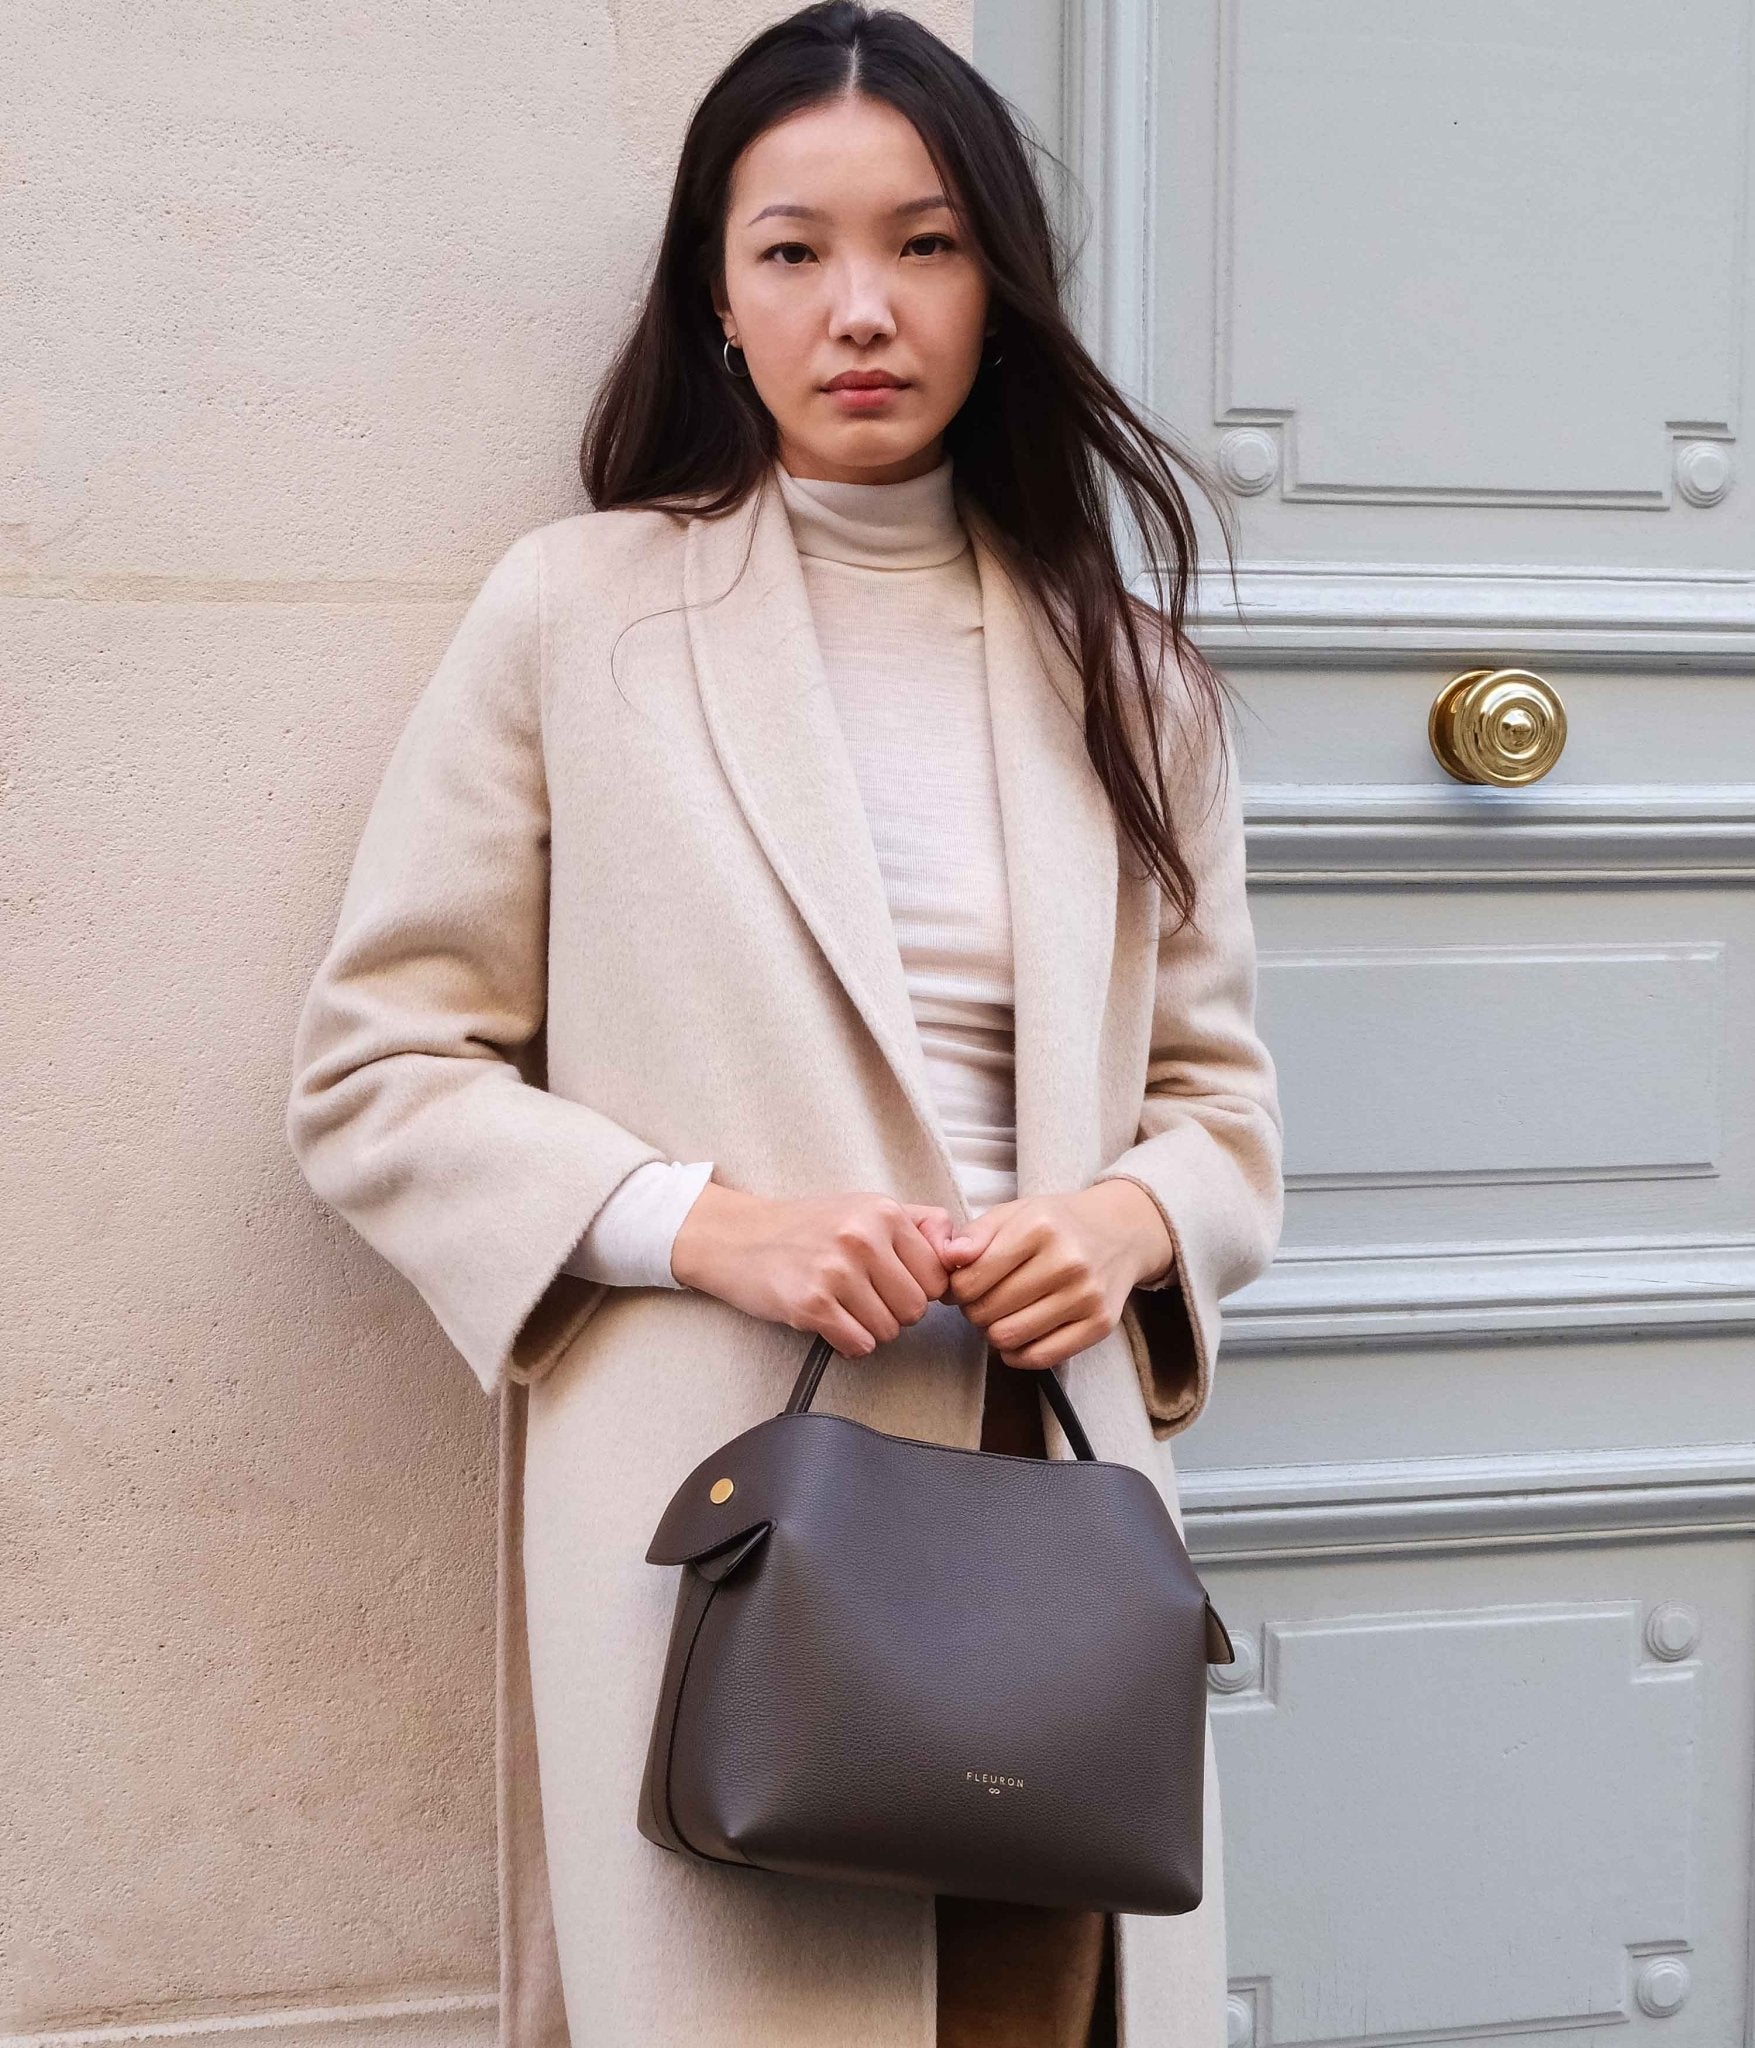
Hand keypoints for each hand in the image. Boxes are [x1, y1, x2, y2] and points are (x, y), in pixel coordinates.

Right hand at [670, 1182, 958, 1357]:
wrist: (737, 1237)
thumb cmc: (807, 1226)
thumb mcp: (867, 1208)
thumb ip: (923, 1224)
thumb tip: (963, 1251)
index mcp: (883, 1212)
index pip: (937, 1277)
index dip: (919, 1288)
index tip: (894, 1283)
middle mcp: (861, 1238)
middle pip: (916, 1309)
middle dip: (895, 1311)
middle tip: (864, 1295)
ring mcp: (836, 1272)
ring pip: (889, 1331)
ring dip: (870, 1328)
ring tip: (844, 1304)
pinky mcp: (811, 1305)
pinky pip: (859, 1345)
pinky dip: (849, 1342)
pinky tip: (830, 1320)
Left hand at [940, 1181, 1175, 1369]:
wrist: (1120, 1232)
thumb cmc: (1057, 1224)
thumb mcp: (1014, 1213)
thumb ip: (974, 1234)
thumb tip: (948, 1257)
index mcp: (1039, 1228)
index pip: (972, 1279)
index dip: (955, 1289)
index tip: (961, 1286)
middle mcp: (1067, 1261)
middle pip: (987, 1311)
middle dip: (973, 1310)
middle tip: (983, 1300)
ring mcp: (1086, 1295)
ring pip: (1008, 1337)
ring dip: (993, 1332)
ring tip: (1001, 1315)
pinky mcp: (1100, 1324)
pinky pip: (1041, 1358)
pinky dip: (1018, 1354)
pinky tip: (1018, 1336)